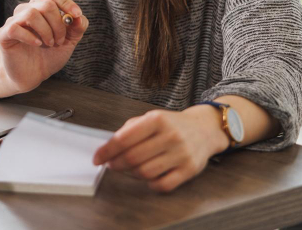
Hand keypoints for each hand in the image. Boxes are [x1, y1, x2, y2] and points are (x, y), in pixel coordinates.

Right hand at [0, 0, 87, 94]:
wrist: (32, 76)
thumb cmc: (49, 55)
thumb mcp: (69, 42)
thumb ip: (77, 28)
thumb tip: (79, 17)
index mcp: (41, 8)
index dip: (66, 1)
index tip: (76, 15)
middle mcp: (26, 10)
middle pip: (46, 4)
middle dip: (58, 24)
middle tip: (59, 40)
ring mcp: (14, 21)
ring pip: (31, 13)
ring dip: (46, 31)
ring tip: (49, 44)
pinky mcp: (4, 34)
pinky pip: (15, 28)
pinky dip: (30, 37)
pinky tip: (37, 45)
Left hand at [91, 107, 227, 192]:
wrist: (204, 129)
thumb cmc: (172, 125)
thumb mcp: (151, 117)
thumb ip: (129, 129)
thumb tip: (108, 147)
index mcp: (157, 119)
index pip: (124, 138)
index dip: (106, 151)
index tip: (97, 158)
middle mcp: (170, 136)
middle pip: (133, 157)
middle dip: (116, 164)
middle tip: (111, 165)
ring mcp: (181, 154)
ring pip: (145, 172)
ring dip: (131, 174)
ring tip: (129, 169)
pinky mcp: (189, 170)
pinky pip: (162, 184)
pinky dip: (150, 184)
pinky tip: (147, 177)